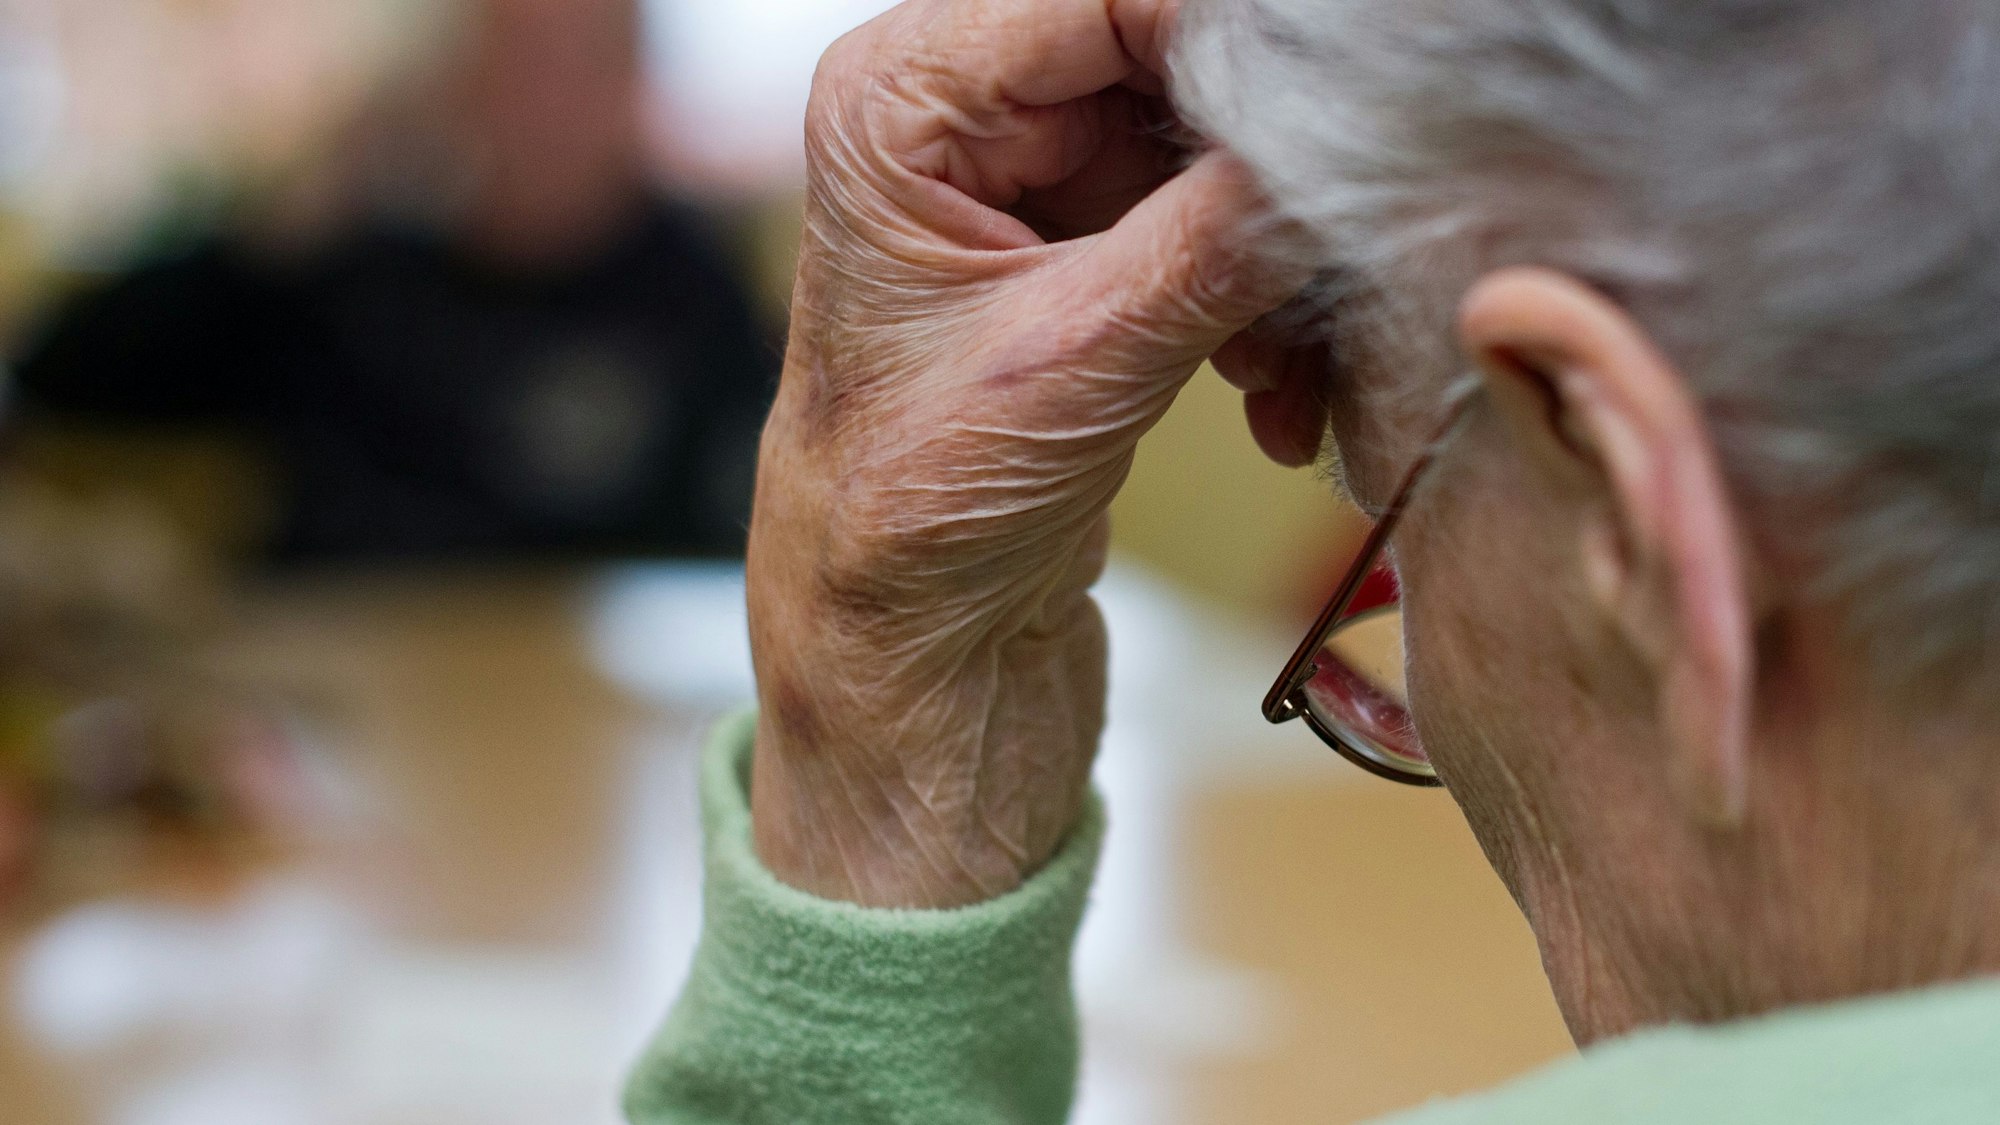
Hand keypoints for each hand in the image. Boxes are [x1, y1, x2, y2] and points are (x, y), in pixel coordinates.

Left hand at [748, 0, 1304, 906]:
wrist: (910, 666)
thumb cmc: (914, 529)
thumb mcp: (1077, 363)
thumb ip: (1217, 231)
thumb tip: (1351, 137)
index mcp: (897, 105)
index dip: (1237, 43)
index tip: (1351, 110)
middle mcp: (956, 120)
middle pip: (1168, 66)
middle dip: (1265, 170)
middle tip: (1343, 249)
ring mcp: (1030, 189)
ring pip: (1210, 157)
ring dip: (1277, 261)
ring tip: (1293, 372)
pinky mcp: (1090, 260)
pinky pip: (1217, 232)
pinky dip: (1265, 311)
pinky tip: (1276, 405)